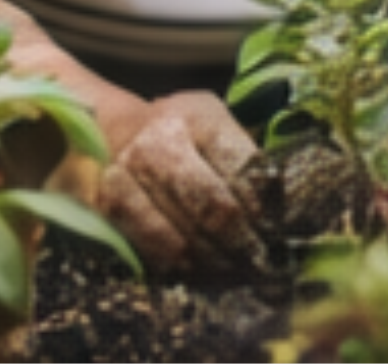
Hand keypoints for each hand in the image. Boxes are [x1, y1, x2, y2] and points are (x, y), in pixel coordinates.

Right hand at [96, 91, 267, 276]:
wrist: (110, 129)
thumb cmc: (178, 132)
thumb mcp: (213, 124)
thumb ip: (243, 158)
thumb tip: (278, 209)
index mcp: (200, 116)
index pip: (244, 169)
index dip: (263, 209)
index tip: (273, 232)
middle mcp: (164, 140)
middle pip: (216, 206)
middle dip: (243, 243)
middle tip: (258, 263)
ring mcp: (131, 170)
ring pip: (184, 232)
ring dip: (215, 260)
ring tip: (233, 272)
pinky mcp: (108, 199)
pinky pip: (150, 243)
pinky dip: (177, 263)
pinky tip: (194, 268)